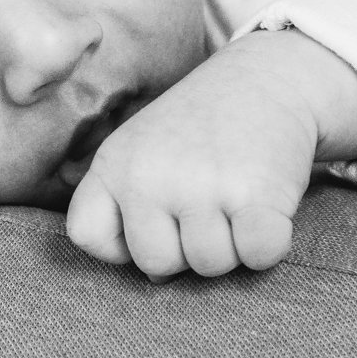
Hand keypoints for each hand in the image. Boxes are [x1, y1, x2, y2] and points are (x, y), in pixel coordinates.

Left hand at [66, 31, 356, 278]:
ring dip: (231, 244)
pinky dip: (269, 243)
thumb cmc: (201, 128)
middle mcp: (149, 176)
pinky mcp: (254, 196)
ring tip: (236, 197)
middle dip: (186, 248)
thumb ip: (134, 212)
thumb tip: (156, 280)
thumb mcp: (146, 152)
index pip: (87, 235)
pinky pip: (257, 256)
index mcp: (114, 164)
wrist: (269, 77)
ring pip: (210, 265)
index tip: (153, 217)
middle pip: (156, 264)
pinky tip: (266, 206)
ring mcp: (200, 186)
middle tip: (207, 203)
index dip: (121, 242)